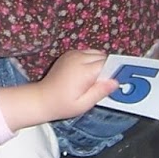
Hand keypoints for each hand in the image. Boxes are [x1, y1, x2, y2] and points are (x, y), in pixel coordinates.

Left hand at [1, 49, 117, 129]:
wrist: (42, 99)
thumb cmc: (63, 105)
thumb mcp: (84, 104)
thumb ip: (100, 91)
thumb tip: (115, 81)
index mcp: (83, 71)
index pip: (107, 64)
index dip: (114, 72)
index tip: (117, 81)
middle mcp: (78, 58)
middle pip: (103, 57)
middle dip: (107, 68)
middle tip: (103, 84)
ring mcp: (72, 54)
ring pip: (96, 53)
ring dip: (99, 63)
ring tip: (93, 80)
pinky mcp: (69, 54)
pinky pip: (87, 52)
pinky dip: (91, 60)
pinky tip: (85, 74)